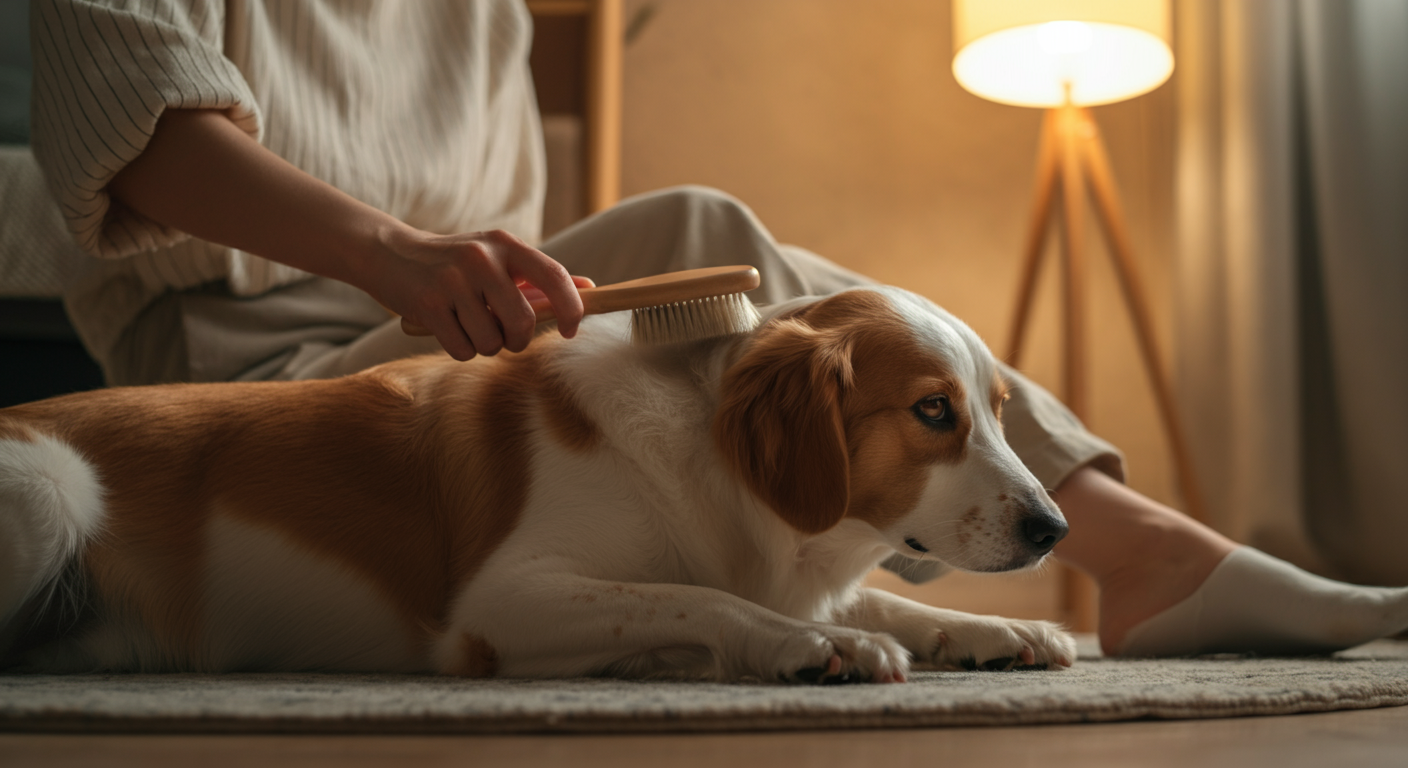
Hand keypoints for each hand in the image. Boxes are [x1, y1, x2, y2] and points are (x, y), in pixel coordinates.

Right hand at [369, 228, 589, 360]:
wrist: (390, 253)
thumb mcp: (496, 258)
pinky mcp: (428, 305)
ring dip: (484, 345)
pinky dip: (460, 348)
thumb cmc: (454, 262)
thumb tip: (589, 288)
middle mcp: (481, 259)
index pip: (554, 277)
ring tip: (467, 325)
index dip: (572, 309)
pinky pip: (463, 350)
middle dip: (516, 340)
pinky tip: (447, 328)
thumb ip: (538, 277)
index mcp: (505, 244)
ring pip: (491, 343)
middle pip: (523, 323)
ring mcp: (453, 281)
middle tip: (501, 333)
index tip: (572, 330)